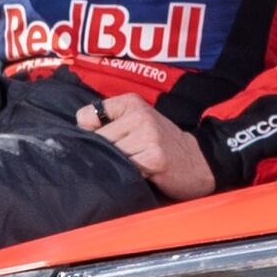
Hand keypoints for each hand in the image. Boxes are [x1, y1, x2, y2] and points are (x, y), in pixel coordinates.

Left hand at [77, 92, 217, 201]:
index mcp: (130, 102)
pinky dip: (132, 175)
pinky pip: (126, 169)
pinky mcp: (154, 157)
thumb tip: (77, 139)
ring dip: (120, 165)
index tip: (113, 139)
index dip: (92, 134)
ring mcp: (148, 136)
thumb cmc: (161, 144)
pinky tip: (146, 171)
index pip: (84, 117)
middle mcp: (139, 115)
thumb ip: (108, 122)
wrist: (200, 161)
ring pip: (111, 155)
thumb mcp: (136, 120)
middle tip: (129, 155)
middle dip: (107, 152)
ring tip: (138, 162)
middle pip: (97, 140)